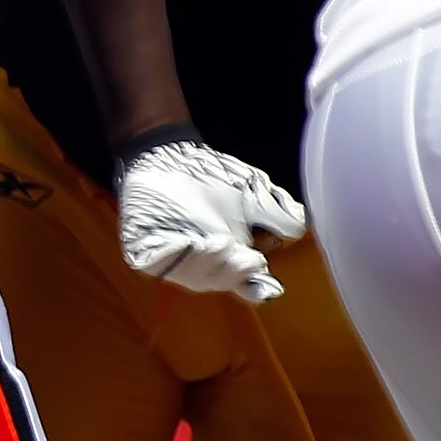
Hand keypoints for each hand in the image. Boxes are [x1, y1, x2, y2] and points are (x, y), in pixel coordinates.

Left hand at [115, 134, 305, 302]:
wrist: (170, 153)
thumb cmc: (215, 177)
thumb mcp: (254, 193)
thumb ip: (276, 212)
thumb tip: (297, 231)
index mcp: (231, 259)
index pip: (246, 283)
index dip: (257, 287)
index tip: (268, 283)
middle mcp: (203, 266)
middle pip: (219, 281)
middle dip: (232, 271)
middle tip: (246, 256)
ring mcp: (173, 260)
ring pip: (189, 276)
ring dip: (205, 263)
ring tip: (218, 242)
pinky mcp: (143, 251)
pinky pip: (156, 263)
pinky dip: (171, 257)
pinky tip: (184, 243)